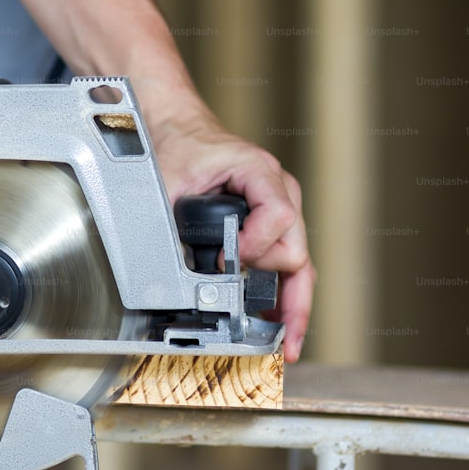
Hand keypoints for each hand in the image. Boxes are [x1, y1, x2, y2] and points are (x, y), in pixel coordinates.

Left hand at [150, 107, 314, 362]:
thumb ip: (174, 222)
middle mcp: (280, 191)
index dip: (256, 245)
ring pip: (299, 264)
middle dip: (274, 285)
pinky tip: (281, 325)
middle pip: (294, 249)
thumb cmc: (179, 147)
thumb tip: (177, 272)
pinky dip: (286, 295)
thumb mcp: (169, 182)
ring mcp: (281, 210)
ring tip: (286, 341)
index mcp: (259, 173)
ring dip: (291, 301)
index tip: (229, 260)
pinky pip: (288, 264)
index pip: (280, 216)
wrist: (178, 128)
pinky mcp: (273, 226)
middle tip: (260, 323)